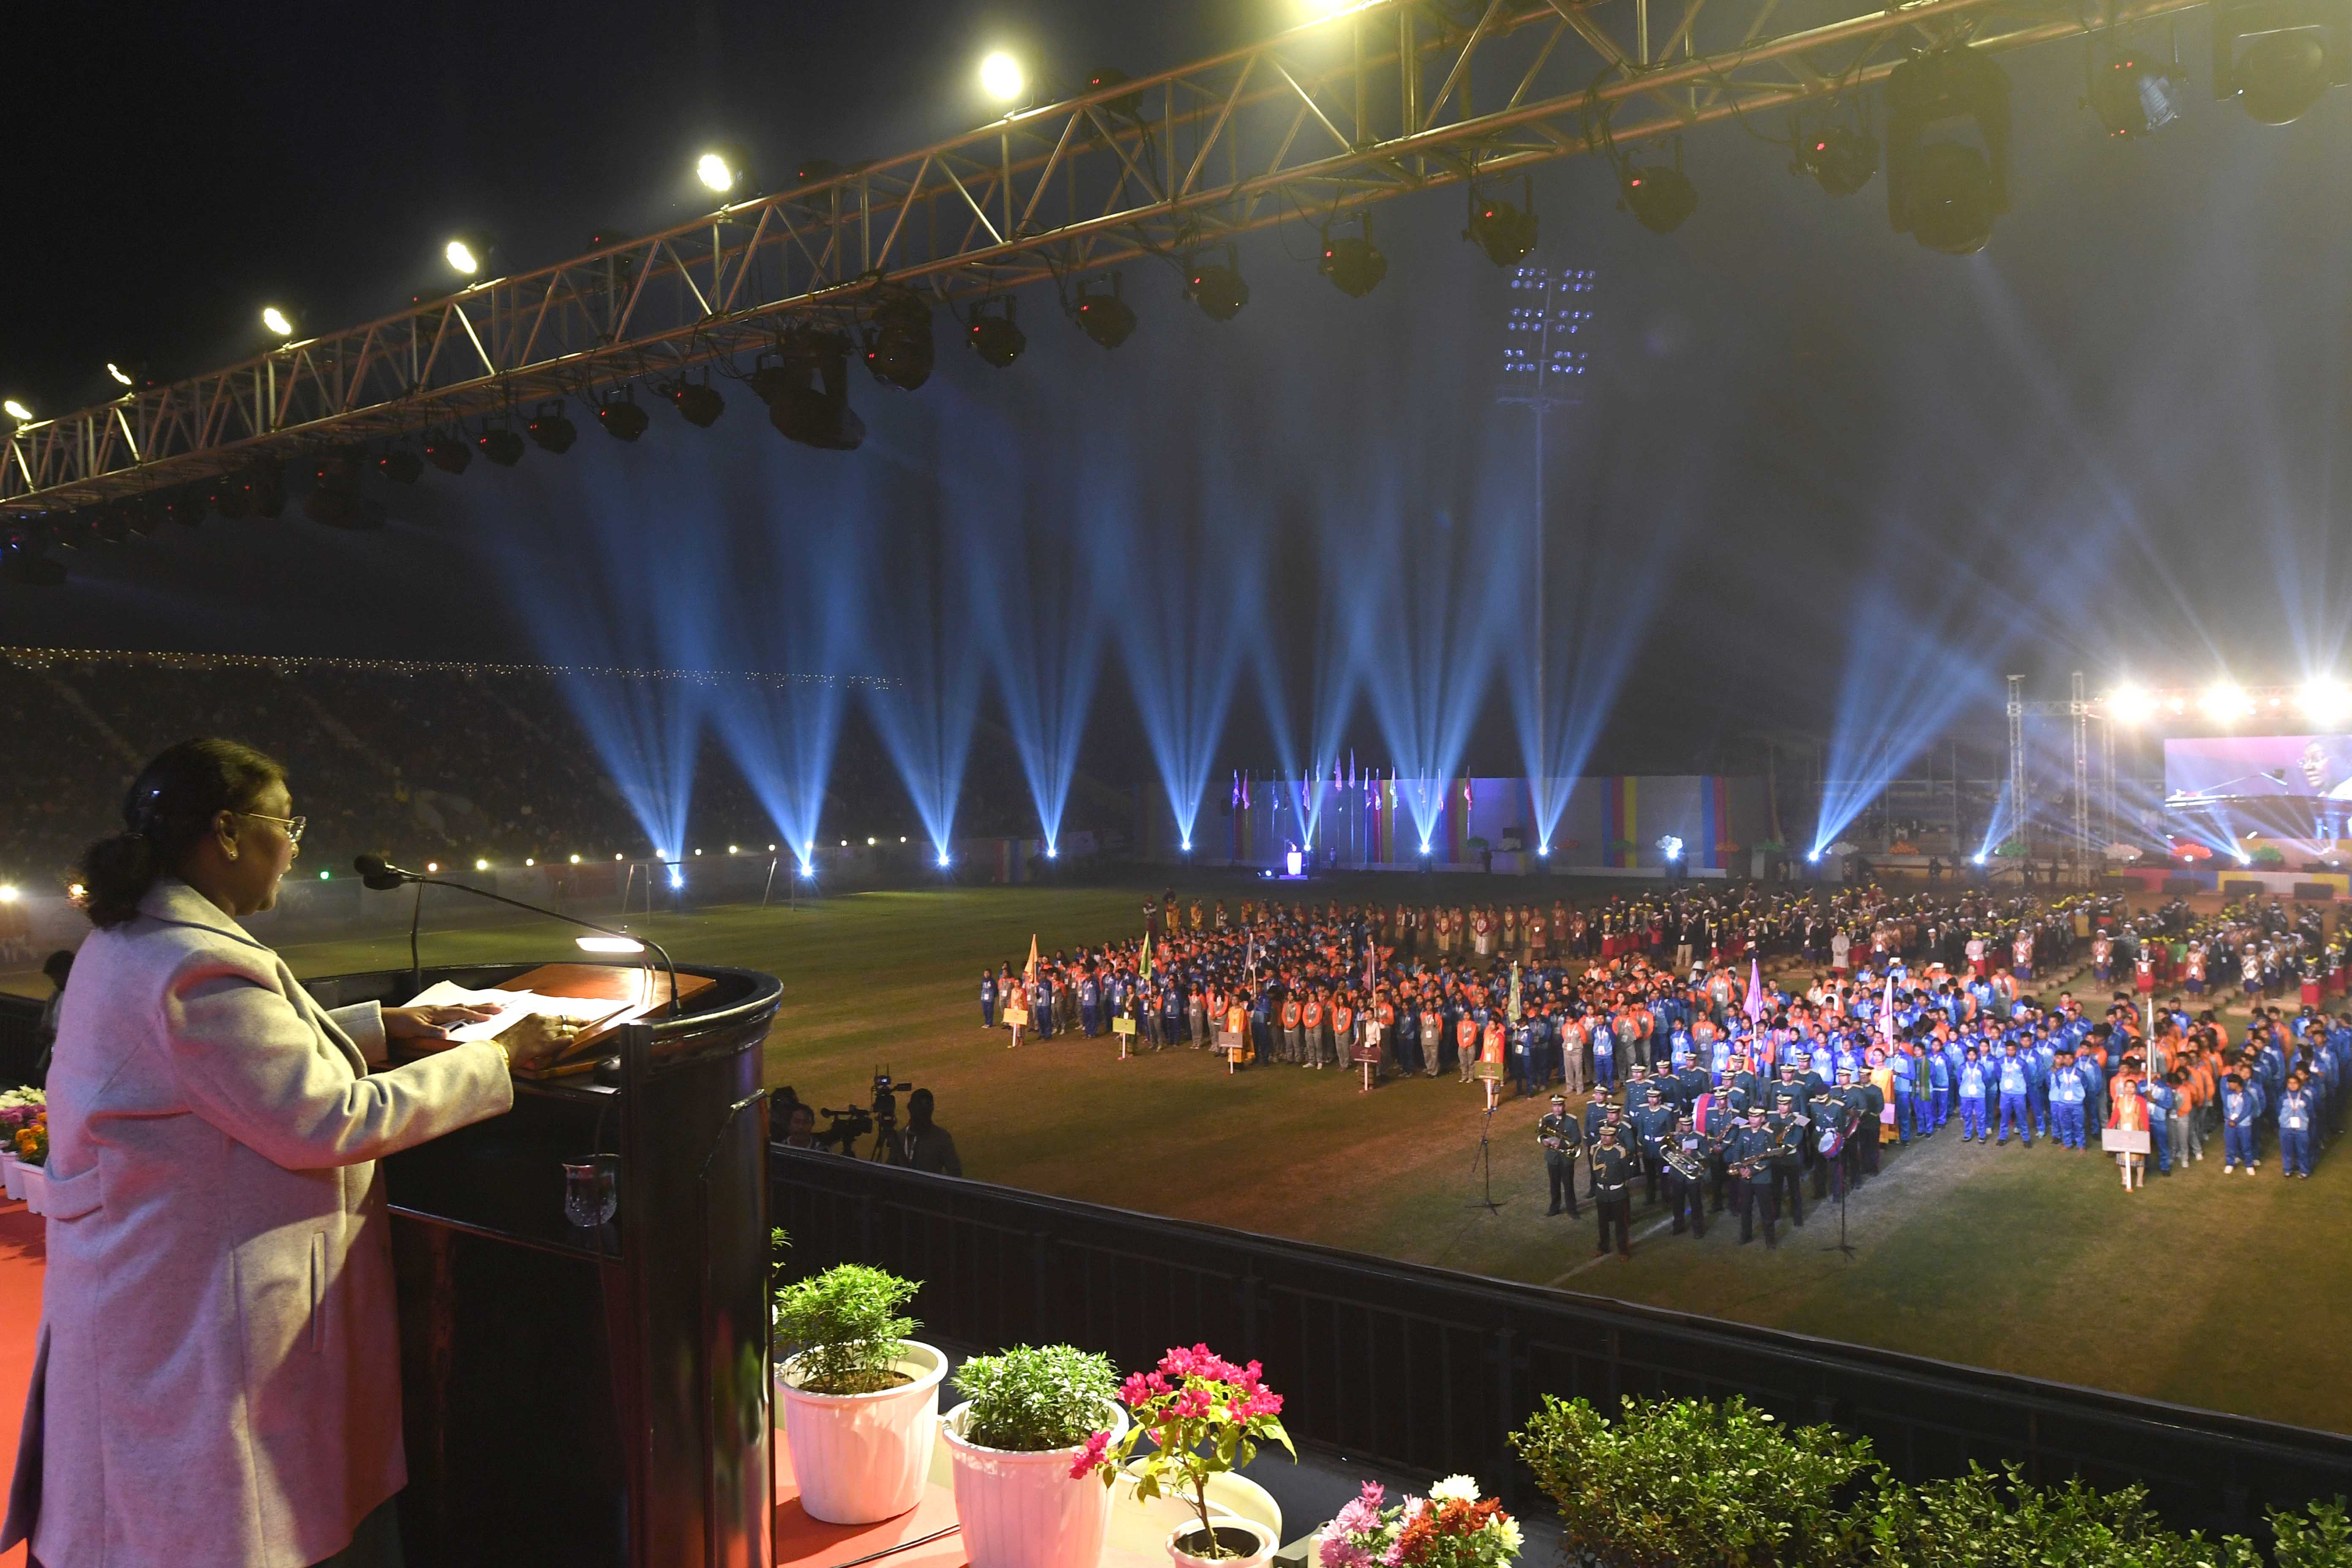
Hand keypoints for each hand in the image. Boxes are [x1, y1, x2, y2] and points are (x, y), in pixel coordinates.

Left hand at [383, 1003, 503, 1040]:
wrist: (384, 1021)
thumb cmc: (398, 1025)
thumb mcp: (414, 1029)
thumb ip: (431, 1031)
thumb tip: (448, 1035)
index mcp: (437, 1012)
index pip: (462, 1013)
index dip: (477, 1015)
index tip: (492, 1017)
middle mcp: (439, 1009)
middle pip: (465, 1006)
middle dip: (483, 1007)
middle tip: (500, 1007)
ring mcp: (435, 1011)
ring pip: (460, 1007)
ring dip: (475, 1007)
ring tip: (489, 1006)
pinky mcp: (432, 1014)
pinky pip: (453, 1010)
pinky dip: (465, 1010)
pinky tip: (465, 1011)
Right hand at [494, 1012, 585, 1070]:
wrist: (501, 1049)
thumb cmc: (507, 1042)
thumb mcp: (522, 1028)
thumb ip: (535, 1028)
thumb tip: (542, 1034)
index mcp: (536, 1016)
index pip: (558, 1016)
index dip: (571, 1018)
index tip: (580, 1018)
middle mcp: (543, 1021)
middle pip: (567, 1020)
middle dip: (577, 1024)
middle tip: (586, 1024)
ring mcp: (546, 1032)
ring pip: (568, 1030)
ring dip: (574, 1033)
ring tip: (577, 1036)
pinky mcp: (548, 1043)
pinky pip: (565, 1040)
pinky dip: (569, 1041)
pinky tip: (572, 1042)